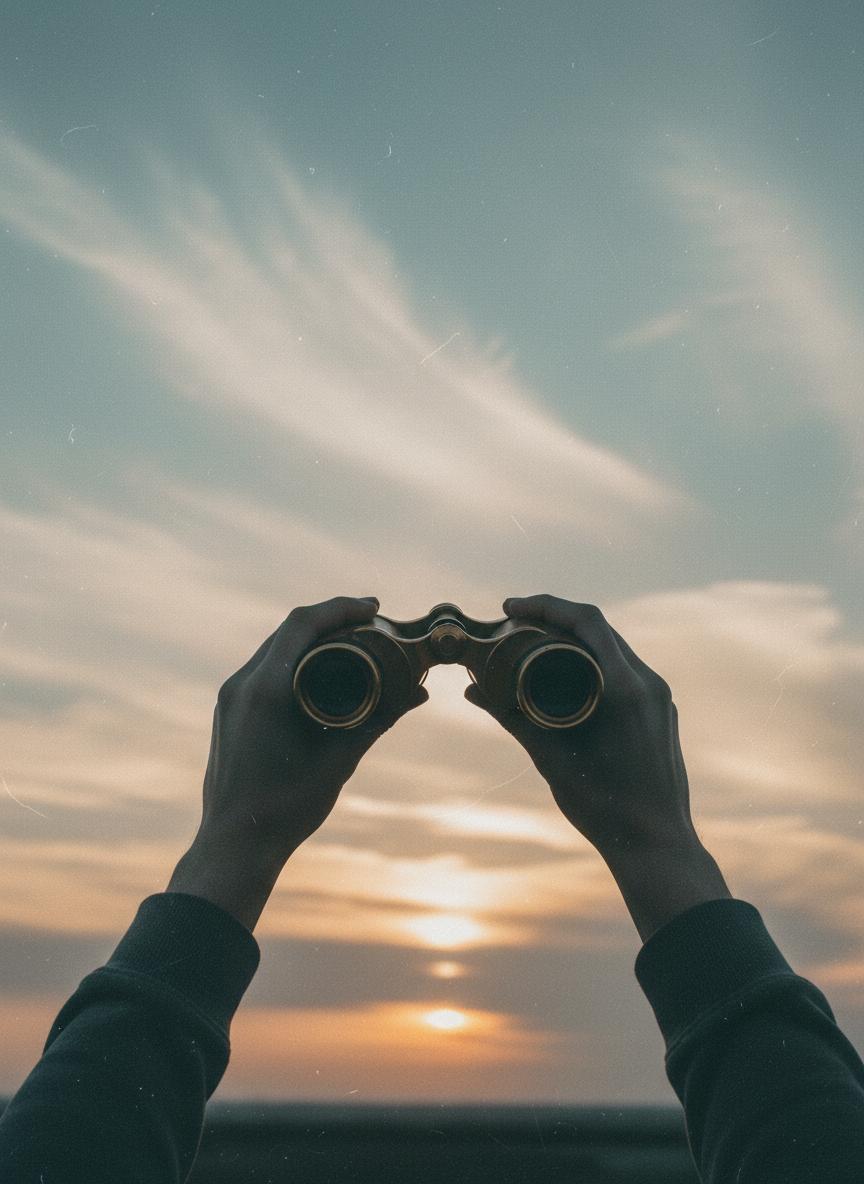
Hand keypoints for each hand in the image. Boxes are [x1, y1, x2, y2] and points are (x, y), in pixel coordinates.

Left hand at [168, 596, 427, 928]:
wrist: (234, 846)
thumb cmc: (287, 808)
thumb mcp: (341, 759)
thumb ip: (379, 718)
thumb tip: (419, 691)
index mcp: (266, 690)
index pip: (302, 624)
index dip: (340, 608)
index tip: (374, 609)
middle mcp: (242, 685)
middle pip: (288, 630)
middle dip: (330, 619)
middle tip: (370, 621)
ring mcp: (231, 697)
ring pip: (274, 647)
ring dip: (311, 637)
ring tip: (349, 641)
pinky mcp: (229, 710)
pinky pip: (263, 669)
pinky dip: (294, 659)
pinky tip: (318, 669)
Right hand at [464, 593, 695, 859]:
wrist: (657, 846)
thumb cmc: (605, 808)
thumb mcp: (551, 758)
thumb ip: (513, 718)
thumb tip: (473, 690)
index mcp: (626, 689)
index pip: (588, 621)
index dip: (546, 605)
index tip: (510, 608)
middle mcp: (649, 684)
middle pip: (600, 629)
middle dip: (556, 618)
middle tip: (514, 622)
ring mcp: (659, 698)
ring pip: (613, 649)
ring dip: (575, 639)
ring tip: (536, 643)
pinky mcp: (660, 712)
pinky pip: (625, 672)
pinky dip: (593, 662)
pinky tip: (568, 674)